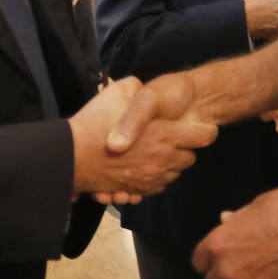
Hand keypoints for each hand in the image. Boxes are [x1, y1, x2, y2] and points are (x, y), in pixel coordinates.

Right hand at [69, 78, 216, 203]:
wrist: (72, 157)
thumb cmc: (96, 122)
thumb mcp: (119, 92)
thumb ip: (137, 88)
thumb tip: (143, 87)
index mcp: (165, 135)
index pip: (205, 136)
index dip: (205, 130)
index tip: (198, 126)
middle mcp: (163, 160)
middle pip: (191, 157)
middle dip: (184, 147)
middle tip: (168, 136)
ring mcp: (152, 178)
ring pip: (175, 173)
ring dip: (170, 162)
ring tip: (153, 150)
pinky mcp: (139, 190)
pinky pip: (159, 185)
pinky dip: (156, 176)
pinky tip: (143, 165)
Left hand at [192, 187, 277, 278]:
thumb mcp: (260, 204)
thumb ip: (238, 218)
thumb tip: (225, 220)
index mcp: (218, 245)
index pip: (199, 261)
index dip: (211, 258)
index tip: (224, 255)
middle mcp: (226, 272)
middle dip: (225, 276)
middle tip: (245, 265)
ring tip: (263, 276)